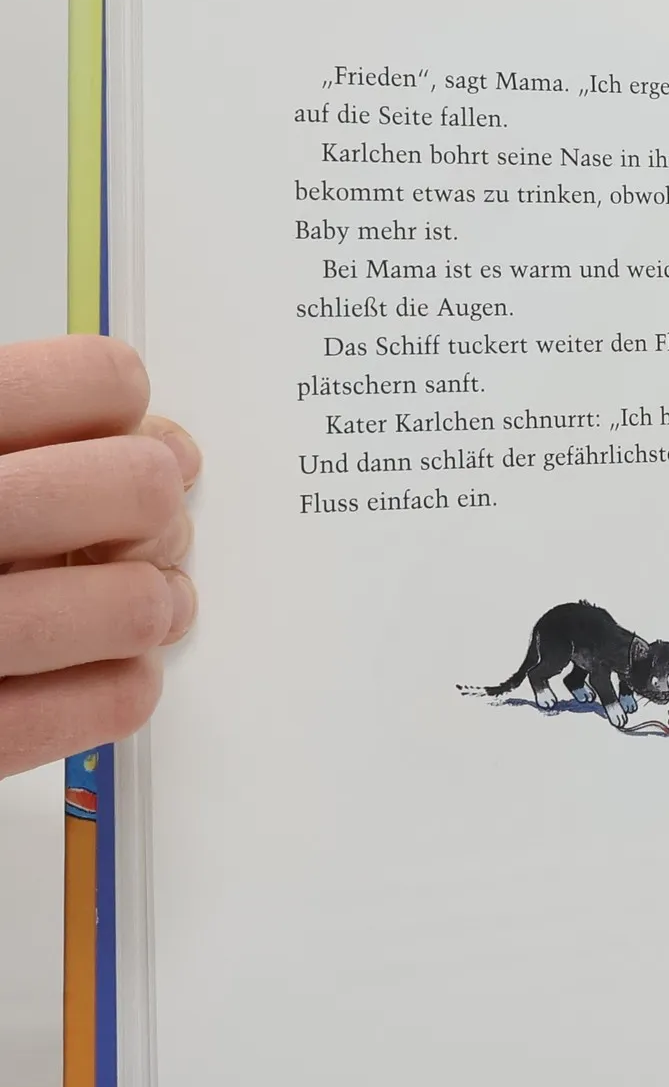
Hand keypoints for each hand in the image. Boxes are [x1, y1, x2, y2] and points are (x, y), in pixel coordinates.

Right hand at [0, 337, 198, 779]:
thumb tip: (138, 428)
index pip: (98, 382)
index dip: (124, 408)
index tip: (122, 431)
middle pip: (137, 488)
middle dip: (154, 505)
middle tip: (143, 520)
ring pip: (132, 604)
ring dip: (154, 603)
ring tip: (144, 602)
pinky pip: (97, 704)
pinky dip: (123, 686)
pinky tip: (112, 671)